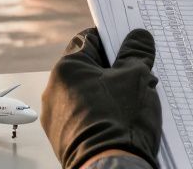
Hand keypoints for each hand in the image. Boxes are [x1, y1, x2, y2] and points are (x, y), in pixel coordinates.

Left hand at [42, 28, 161, 168]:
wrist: (110, 166)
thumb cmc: (120, 121)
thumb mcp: (137, 77)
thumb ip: (136, 53)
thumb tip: (139, 37)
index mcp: (67, 68)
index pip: (88, 39)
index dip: (112, 39)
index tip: (129, 44)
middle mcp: (54, 90)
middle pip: (87, 68)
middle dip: (112, 69)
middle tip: (136, 75)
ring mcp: (55, 117)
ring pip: (84, 93)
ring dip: (105, 93)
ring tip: (130, 102)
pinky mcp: (61, 138)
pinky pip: (81, 115)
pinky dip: (98, 114)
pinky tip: (118, 121)